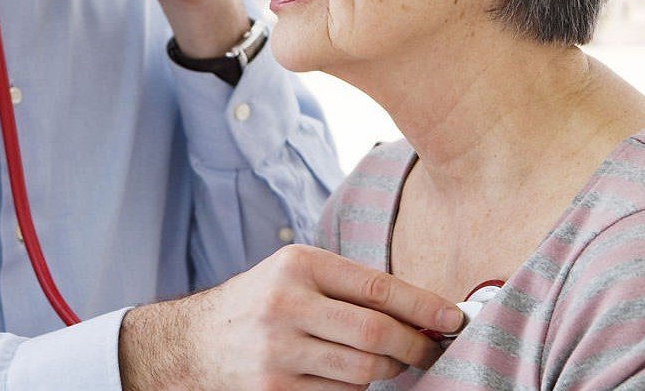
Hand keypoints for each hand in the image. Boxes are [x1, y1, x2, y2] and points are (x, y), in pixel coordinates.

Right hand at [119, 245, 466, 389]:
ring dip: (386, 372)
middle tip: (431, 350)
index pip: (378, 288)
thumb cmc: (259, 305)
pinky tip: (347, 379)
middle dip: (415, 347)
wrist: (191, 345)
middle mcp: (285, 306)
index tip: (453, 320)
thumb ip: (351, 287)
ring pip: (361, 373)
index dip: (424, 306)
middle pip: (375, 335)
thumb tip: (424, 312)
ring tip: (388, 364)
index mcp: (298, 265)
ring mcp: (277, 353)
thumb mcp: (295, 275)